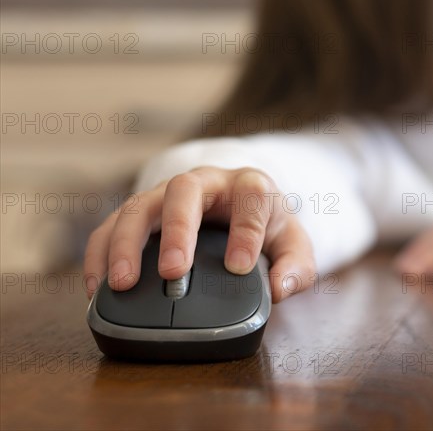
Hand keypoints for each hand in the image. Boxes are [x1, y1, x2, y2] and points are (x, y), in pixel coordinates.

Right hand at [84, 167, 315, 302]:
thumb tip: (280, 288)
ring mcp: (168, 195)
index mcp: (249, 187)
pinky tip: (97, 286)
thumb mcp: (292, 244)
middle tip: (173, 271)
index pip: (251, 196)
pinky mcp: (143, 213)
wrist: (239, 206)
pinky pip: (112, 224)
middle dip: (177, 229)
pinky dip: (101, 252)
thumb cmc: (266, 226)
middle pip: (184, 189)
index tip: (239, 266)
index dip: (246, 231)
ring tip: (122, 283)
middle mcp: (206, 183)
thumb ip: (296, 266)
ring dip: (126, 242)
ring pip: (140, 204)